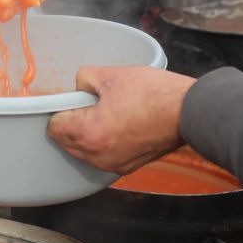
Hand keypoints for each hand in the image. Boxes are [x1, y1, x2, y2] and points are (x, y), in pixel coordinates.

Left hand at [47, 66, 196, 173]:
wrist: (188, 111)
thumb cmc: (153, 94)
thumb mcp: (110, 75)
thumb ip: (83, 80)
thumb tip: (78, 88)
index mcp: (88, 134)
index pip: (54, 127)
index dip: (61, 109)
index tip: (72, 101)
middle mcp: (98, 156)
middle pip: (66, 142)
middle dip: (72, 123)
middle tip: (91, 104)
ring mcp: (113, 165)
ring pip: (83, 151)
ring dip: (87, 134)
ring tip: (108, 113)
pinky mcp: (127, 167)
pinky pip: (103, 156)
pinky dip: (104, 143)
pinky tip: (119, 125)